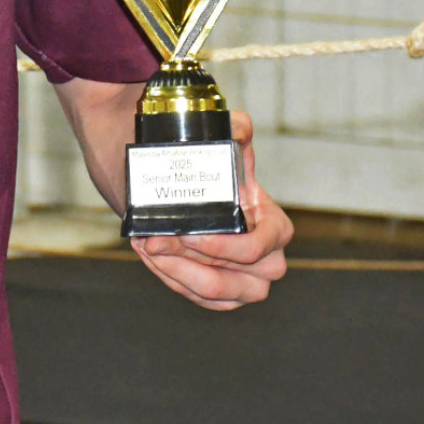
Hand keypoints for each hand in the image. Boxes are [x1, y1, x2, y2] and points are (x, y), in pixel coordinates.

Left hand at [131, 109, 291, 310]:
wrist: (188, 191)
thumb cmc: (211, 171)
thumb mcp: (223, 146)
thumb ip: (236, 128)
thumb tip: (239, 125)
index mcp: (276, 228)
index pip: (258, 248)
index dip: (223, 248)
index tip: (187, 233)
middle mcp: (268, 261)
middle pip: (236, 279)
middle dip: (191, 263)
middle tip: (155, 241)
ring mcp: (246, 283)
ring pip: (214, 293)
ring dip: (176, 273)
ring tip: (147, 247)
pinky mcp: (223, 296)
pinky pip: (199, 298)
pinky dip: (171, 279)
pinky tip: (150, 256)